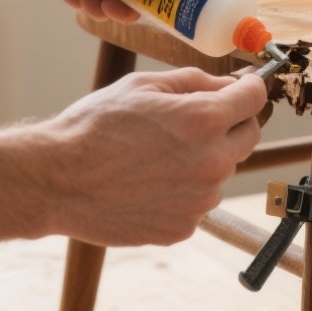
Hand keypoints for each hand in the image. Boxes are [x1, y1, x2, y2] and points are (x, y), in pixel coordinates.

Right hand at [43, 69, 266, 244]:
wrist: (56, 182)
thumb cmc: (93, 128)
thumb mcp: (143, 86)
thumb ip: (195, 82)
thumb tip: (229, 85)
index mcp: (205, 120)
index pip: (255, 99)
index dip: (248, 89)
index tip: (241, 88)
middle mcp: (212, 163)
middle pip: (248, 137)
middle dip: (231, 123)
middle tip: (196, 120)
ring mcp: (200, 201)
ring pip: (221, 172)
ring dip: (204, 160)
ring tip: (156, 156)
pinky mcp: (183, 227)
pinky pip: (197, 202)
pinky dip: (182, 191)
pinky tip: (148, 183)